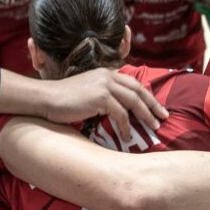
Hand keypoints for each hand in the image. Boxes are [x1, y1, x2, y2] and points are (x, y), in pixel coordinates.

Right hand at [41, 68, 168, 138]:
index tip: (157, 108)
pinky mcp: (100, 97)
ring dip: (145, 116)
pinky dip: (126, 126)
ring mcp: (104, 86)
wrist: (45, 98)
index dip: (147, 96)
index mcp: (106, 73)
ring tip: (152, 128)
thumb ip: (102, 95)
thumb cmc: (63, 100)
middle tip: (164, 118)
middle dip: (153, 105)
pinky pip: (120, 114)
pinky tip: (126, 136)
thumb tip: (116, 110)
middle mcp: (108, 76)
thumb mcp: (86, 91)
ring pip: (133, 101)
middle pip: (138, 90)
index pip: (133, 83)